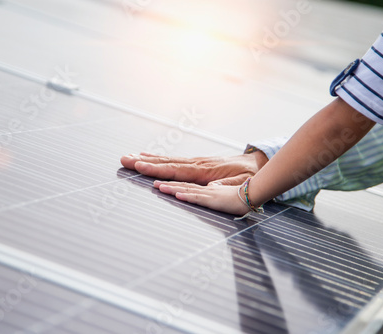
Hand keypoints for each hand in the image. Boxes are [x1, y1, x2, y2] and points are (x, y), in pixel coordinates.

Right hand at [120, 151, 268, 185]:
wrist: (258, 164)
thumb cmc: (251, 177)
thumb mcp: (245, 183)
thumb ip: (228, 185)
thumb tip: (213, 186)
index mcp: (205, 171)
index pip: (176, 170)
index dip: (158, 169)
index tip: (140, 166)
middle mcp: (197, 164)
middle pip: (166, 162)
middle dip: (144, 161)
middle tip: (124, 159)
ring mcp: (196, 162)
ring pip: (168, 159)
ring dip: (148, 158)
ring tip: (129, 157)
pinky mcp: (196, 163)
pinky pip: (174, 160)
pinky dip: (159, 158)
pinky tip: (149, 157)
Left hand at [153, 181, 249, 215]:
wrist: (258, 191)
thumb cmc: (242, 193)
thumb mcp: (224, 192)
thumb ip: (216, 190)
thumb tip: (210, 187)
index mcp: (204, 185)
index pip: (183, 181)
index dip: (168, 179)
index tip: (154, 178)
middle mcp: (204, 186)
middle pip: (180, 182)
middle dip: (162, 179)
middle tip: (147, 175)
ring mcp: (209, 192)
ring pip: (186, 188)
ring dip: (171, 187)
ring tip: (157, 186)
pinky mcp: (215, 199)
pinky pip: (199, 197)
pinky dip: (188, 196)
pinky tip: (178, 194)